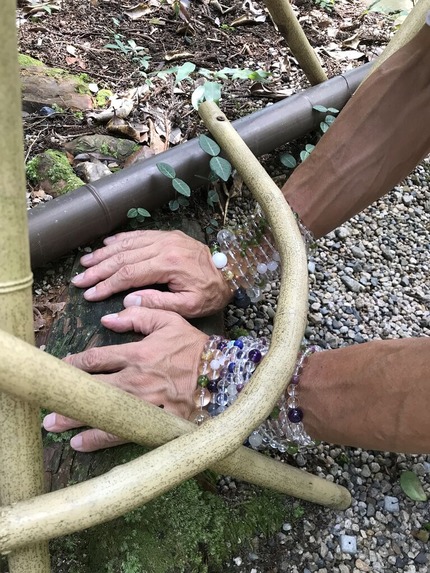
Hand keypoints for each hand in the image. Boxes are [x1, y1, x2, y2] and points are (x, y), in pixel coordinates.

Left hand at [43, 307, 208, 451]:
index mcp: (137, 353)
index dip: (75, 364)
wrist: (223, 373)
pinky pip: (124, 431)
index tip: (60, 368)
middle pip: (93, 388)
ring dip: (77, 419)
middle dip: (68, 395)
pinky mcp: (155, 420)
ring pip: (104, 411)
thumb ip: (139, 316)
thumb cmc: (195, 347)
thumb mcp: (170, 320)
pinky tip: (82, 443)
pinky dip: (101, 438)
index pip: (97, 358)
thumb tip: (109, 317)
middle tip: (47, 403)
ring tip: (55, 425)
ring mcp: (144, 402)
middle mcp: (136, 379)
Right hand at [71, 230, 231, 317]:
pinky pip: (140, 235)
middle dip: (99, 269)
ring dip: (104, 253)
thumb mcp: (188, 307)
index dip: (106, 285)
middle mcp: (164, 247)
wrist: (232, 273)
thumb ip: (157, 304)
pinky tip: (106, 244)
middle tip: (79, 279)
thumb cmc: (211, 293)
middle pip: (123, 257)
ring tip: (85, 262)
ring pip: (128, 244)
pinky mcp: (169, 236)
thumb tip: (127, 302)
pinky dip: (121, 239)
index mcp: (169, 265)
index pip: (129, 274)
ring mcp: (166, 238)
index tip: (89, 293)